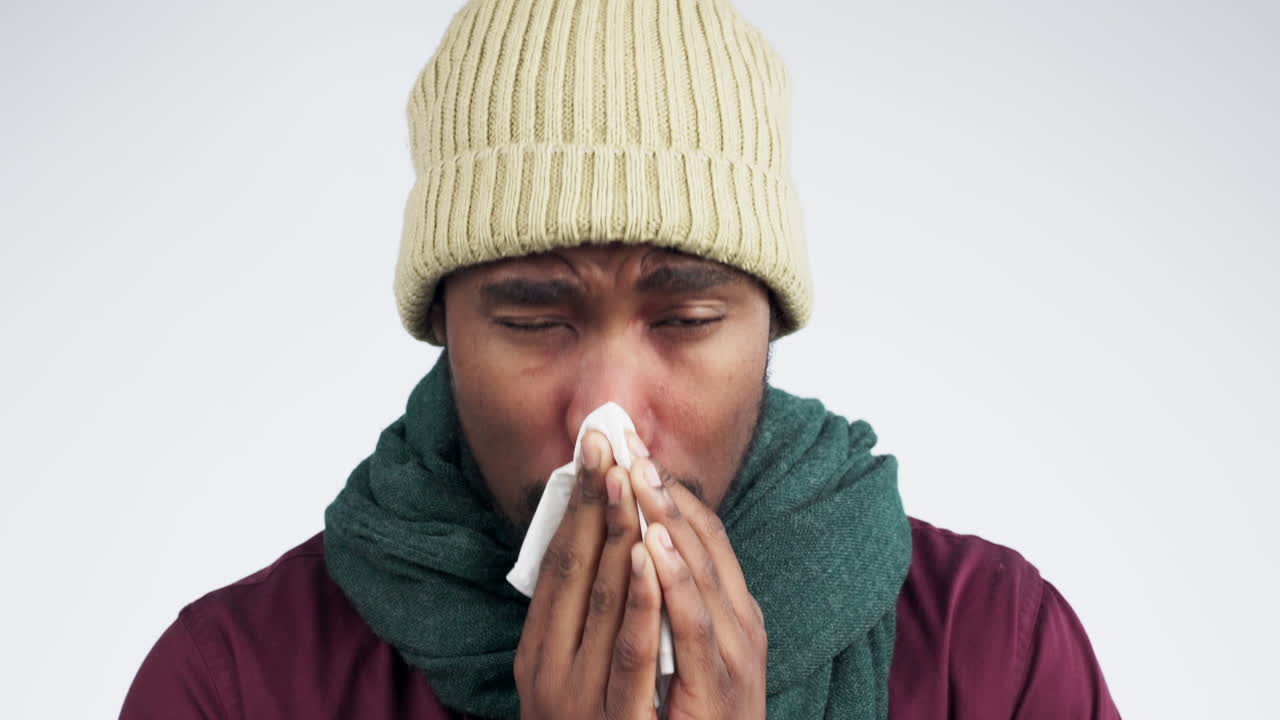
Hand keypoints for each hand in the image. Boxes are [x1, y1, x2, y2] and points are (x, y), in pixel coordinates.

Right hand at [515, 430, 665, 718]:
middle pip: (578, 570)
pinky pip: (634, 653)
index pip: (557, 563)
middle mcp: (551, 670)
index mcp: (538, 652)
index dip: (576, 503)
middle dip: (596, 501)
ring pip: (605, 601)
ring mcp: (583, 695)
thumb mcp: (572, 673)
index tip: (592, 448)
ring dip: (618, 535)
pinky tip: (653, 557)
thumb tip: (592, 542)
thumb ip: (580, 617)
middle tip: (609, 440)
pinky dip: (644, 600)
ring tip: (627, 478)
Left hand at [627, 430, 767, 719]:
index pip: (706, 537)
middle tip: (630, 441)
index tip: (635, 447)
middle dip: (662, 490)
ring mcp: (732, 656)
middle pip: (702, 544)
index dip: (670, 489)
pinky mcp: (718, 688)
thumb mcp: (690, 654)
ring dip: (668, 520)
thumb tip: (639, 548)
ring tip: (639, 473)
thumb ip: (674, 606)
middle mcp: (741, 627)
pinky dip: (674, 582)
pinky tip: (652, 544)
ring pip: (699, 575)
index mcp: (734, 615)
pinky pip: (692, 628)